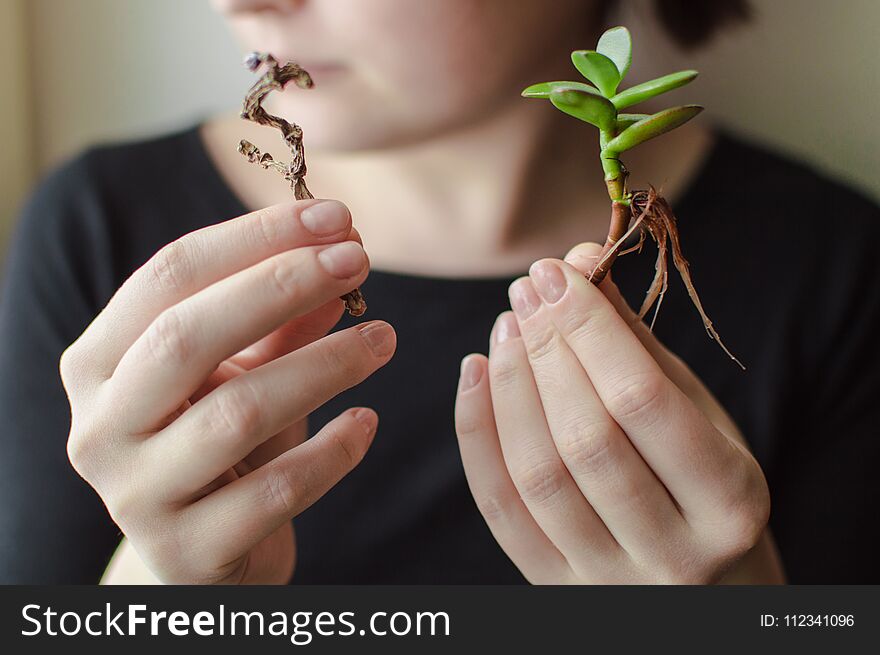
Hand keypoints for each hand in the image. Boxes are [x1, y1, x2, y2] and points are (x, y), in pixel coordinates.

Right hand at [61, 199, 395, 583]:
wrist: (202, 556)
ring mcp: (136, 495)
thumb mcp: (245, 373)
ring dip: (324, 365)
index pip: (170, 275)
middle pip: (188, 335)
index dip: (257, 238)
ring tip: (383, 339)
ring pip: (238, 413)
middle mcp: (100, 427)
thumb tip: (341, 252)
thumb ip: (282, 319)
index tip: (337, 217)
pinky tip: (367, 422)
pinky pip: (274, 492)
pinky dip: (332, 451)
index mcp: (98, 363)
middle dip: (282, 285)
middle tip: (358, 262)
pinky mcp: (187, 552)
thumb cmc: (222, 446)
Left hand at [455, 242, 778, 583]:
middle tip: (525, 291)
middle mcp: (673, 554)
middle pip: (585, 439)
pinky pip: (500, 507)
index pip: (640, 400)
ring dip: (510, 386)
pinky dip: (478, 433)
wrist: (703, 579)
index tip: (556, 272)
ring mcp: (608, 577)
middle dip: (548, 350)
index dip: (590, 329)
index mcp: (730, 503)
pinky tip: (475, 373)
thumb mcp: (697, 412)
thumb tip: (581, 261)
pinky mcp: (553, 584)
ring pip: (538, 475)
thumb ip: (637, 344)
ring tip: (505, 326)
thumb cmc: (703, 479)